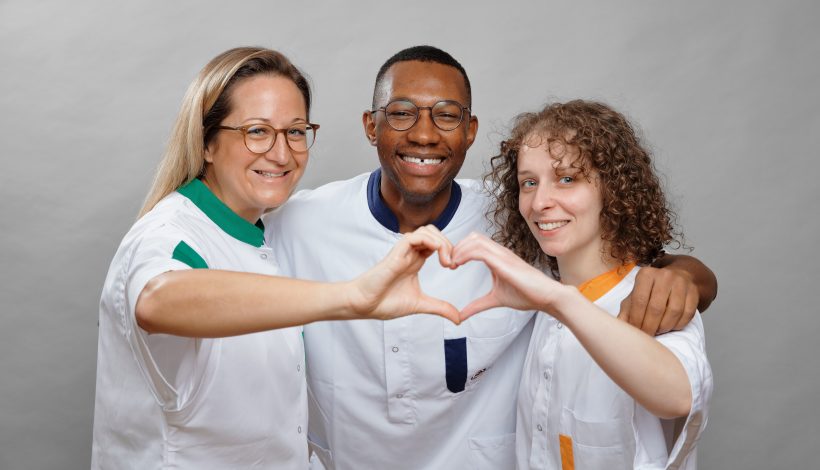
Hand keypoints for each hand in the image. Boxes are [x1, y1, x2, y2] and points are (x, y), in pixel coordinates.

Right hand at [350, 225, 459, 323]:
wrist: (365, 305)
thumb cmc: (385, 302)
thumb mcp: (421, 304)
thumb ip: (440, 308)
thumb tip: (458, 318)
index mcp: (416, 261)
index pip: (436, 243)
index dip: (450, 250)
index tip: (454, 267)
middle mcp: (410, 253)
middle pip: (434, 233)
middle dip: (449, 243)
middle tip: (453, 263)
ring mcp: (403, 252)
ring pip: (426, 230)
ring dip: (442, 242)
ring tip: (447, 261)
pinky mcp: (396, 253)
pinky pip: (414, 237)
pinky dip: (430, 241)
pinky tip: (437, 256)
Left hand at [451, 232, 566, 320]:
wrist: (547, 297)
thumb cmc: (527, 295)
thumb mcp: (495, 300)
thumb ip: (477, 305)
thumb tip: (460, 316)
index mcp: (498, 257)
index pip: (474, 243)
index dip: (460, 250)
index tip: (450, 265)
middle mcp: (500, 252)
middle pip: (473, 237)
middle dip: (457, 247)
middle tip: (448, 264)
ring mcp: (503, 255)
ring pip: (475, 240)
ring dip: (459, 249)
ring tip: (451, 264)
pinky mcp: (505, 262)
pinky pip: (481, 251)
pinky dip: (466, 254)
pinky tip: (458, 264)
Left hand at [618, 266, 698, 334]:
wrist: (678, 276)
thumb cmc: (651, 290)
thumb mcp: (635, 295)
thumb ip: (626, 310)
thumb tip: (619, 326)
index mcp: (646, 274)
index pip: (639, 301)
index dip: (636, 320)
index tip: (635, 332)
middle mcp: (664, 276)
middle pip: (656, 308)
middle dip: (650, 326)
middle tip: (647, 335)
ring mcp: (681, 283)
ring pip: (674, 312)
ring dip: (664, 327)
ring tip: (658, 331)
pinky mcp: (694, 292)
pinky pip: (687, 314)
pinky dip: (678, 325)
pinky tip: (670, 327)